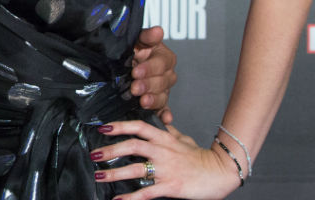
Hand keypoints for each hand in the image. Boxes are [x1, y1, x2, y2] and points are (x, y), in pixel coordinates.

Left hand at [92, 121, 241, 198]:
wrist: (220, 172)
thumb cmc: (201, 157)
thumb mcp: (183, 139)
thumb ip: (168, 132)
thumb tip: (159, 122)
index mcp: (164, 138)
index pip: (138, 127)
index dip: (119, 126)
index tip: (103, 128)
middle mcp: (162, 151)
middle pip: (132, 146)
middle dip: (110, 150)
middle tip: (94, 154)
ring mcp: (165, 169)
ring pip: (135, 169)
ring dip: (114, 173)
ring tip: (99, 175)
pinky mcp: (170, 186)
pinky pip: (146, 192)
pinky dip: (130, 198)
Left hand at [130, 26, 175, 122]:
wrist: (123, 62)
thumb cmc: (132, 49)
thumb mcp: (137, 39)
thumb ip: (147, 36)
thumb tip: (158, 31)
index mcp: (164, 57)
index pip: (162, 63)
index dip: (149, 68)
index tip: (136, 71)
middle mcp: (166, 74)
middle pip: (163, 82)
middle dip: (148, 85)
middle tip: (135, 88)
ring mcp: (163, 90)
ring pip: (162, 97)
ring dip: (154, 100)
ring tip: (143, 102)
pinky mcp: (158, 103)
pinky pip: (164, 110)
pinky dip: (165, 115)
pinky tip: (165, 120)